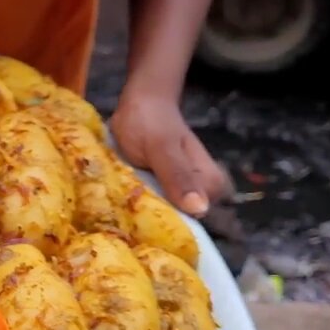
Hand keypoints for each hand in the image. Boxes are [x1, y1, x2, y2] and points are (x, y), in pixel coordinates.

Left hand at [110, 92, 227, 217]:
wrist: (141, 101)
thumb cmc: (151, 121)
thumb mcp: (161, 148)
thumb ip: (178, 175)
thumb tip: (199, 209)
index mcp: (209, 183)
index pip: (196, 221)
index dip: (170, 226)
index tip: (144, 228)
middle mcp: (201, 190)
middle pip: (180, 221)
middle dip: (154, 223)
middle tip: (126, 217)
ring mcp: (182, 189)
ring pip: (166, 214)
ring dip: (144, 214)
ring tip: (121, 209)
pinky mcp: (165, 187)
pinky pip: (155, 205)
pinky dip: (139, 204)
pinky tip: (123, 201)